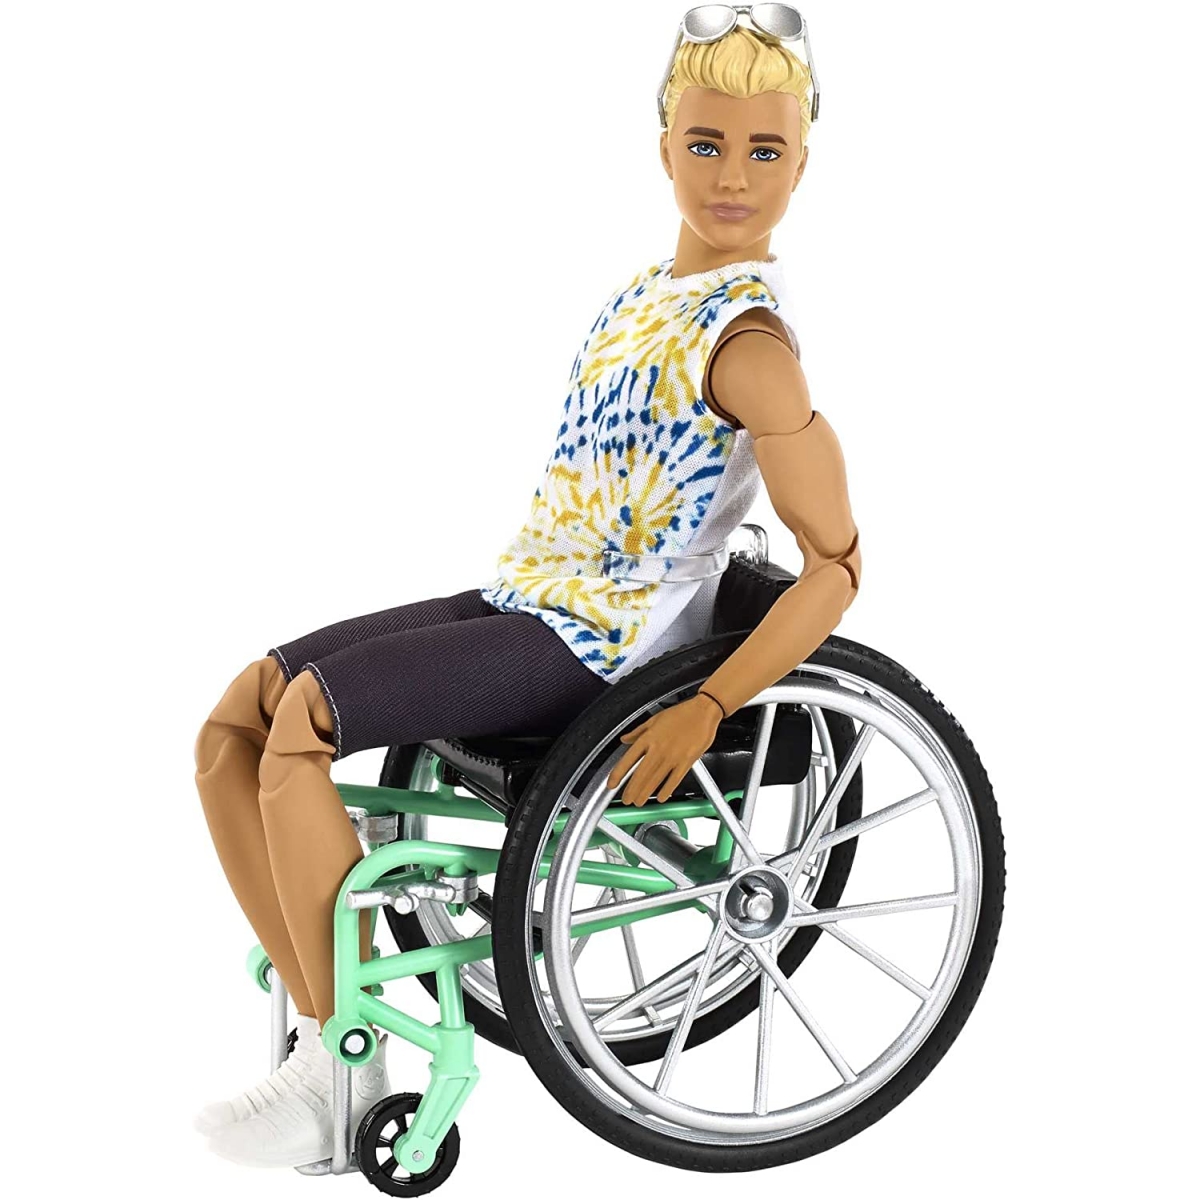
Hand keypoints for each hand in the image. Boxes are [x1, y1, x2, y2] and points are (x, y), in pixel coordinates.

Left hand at [606, 694, 724, 806]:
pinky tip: (661, 797)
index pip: (628, 759)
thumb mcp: (654, 719)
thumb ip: (637, 732)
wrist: (703, 711)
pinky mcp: (687, 761)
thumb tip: (625, 739)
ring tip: (639, 801)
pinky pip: (674, 779)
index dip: (618, 774)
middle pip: (641, 774)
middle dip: (632, 789)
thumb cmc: (681, 713)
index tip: (612, 783)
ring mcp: (672, 756)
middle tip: (627, 800)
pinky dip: (667, 790)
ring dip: (645, 792)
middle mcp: (658, 749)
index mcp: (648, 738)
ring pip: (655, 779)